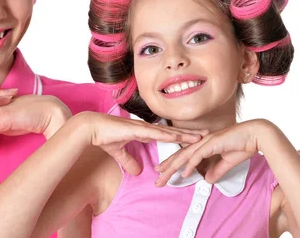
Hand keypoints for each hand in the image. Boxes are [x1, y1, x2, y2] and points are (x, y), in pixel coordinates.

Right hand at [72, 112, 206, 175]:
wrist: (92, 128)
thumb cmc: (104, 136)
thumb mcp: (119, 152)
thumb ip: (129, 160)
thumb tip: (137, 172)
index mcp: (143, 131)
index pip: (166, 134)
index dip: (181, 135)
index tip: (194, 137)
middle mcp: (147, 128)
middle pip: (173, 131)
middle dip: (189, 133)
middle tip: (206, 134)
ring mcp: (144, 127)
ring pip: (169, 131)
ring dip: (185, 134)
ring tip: (200, 137)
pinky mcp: (138, 130)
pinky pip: (157, 134)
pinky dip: (169, 135)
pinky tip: (180, 137)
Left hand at [154, 119, 274, 185]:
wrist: (256, 135)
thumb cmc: (243, 145)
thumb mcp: (227, 162)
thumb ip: (217, 170)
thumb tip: (208, 179)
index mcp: (203, 144)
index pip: (184, 156)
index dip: (172, 164)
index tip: (163, 172)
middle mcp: (201, 142)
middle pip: (179, 156)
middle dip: (167, 168)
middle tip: (157, 179)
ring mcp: (205, 142)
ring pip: (184, 156)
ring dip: (173, 168)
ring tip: (163, 177)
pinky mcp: (212, 143)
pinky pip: (198, 156)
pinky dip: (190, 164)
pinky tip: (184, 173)